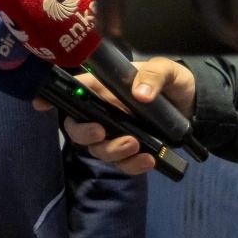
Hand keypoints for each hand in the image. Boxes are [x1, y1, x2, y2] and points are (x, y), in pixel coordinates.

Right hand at [42, 57, 194, 175]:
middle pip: (78, 128)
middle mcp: (104, 112)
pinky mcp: (132, 152)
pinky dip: (133, 166)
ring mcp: (116, 134)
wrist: (197, 108)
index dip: (52, 98)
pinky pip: (123, 165)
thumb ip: (153, 76)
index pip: (73, 90)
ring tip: (136, 146)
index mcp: (105, 88)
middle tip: (101, 132)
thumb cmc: (174, 82)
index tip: (40, 105)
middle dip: (84, 133)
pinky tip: (149, 160)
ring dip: (112, 150)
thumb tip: (140, 94)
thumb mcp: (168, 71)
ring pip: (98, 149)